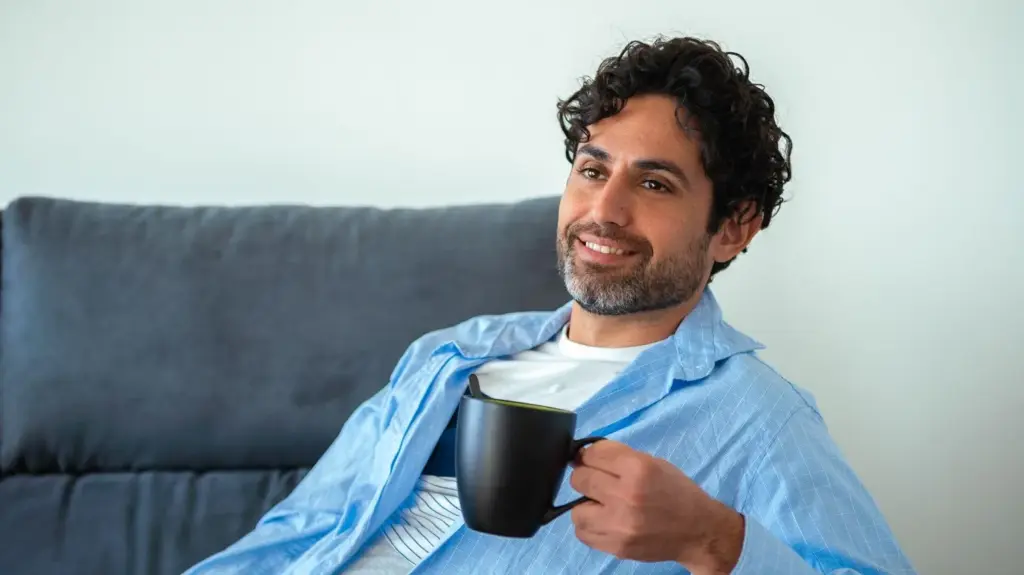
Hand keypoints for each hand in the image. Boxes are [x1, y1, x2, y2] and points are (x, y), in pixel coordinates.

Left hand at [569, 440, 744, 573]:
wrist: (698, 531)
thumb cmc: (677, 492)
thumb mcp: (653, 463)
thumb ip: (619, 458)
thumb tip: (585, 456)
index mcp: (637, 468)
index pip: (592, 454)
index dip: (589, 455)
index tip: (592, 460)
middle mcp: (626, 495)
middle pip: (579, 479)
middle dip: (586, 477)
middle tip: (598, 483)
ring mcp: (619, 524)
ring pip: (575, 511)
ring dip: (586, 505)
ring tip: (602, 505)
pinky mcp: (617, 547)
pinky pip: (583, 534)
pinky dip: (590, 526)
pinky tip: (605, 521)